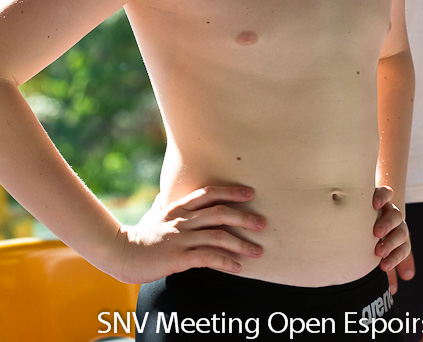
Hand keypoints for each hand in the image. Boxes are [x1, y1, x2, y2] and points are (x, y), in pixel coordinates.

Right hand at [112, 186, 265, 283]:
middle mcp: (183, 219)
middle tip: (262, 224)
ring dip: (241, 244)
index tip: (250, 194)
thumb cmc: (139, 235)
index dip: (231, 192)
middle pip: (220, 213)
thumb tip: (164, 194)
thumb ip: (163, 203)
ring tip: (257, 251)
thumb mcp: (153, 214)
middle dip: (244, 217)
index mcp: (179, 207)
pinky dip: (226, 262)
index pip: (210, 193)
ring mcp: (181, 238)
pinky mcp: (178, 257)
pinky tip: (238, 268)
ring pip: (218, 236)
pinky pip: (207, 257)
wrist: (120, 254)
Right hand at [372, 186, 412, 292]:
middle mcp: (396, 223)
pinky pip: (386, 193)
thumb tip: (393, 291)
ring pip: (396, 215)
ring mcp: (389, 207)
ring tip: (376, 232)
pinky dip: (382, 197)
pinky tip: (374, 204)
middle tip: (379, 252)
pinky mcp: (380, 194)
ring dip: (388, 224)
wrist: (367, 206)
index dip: (396, 258)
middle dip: (391, 244)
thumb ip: (387, 267)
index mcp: (398, 237)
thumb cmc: (369, 236)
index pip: (404, 249)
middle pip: (401, 233)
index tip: (383, 267)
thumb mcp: (379, 252)